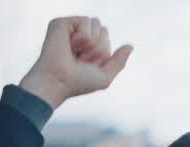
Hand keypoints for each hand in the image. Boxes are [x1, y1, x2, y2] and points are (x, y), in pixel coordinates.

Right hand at [18, 17, 132, 109]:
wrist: (59, 81)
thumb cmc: (78, 82)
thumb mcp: (105, 76)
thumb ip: (118, 61)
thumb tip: (130, 46)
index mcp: (87, 47)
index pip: (106, 37)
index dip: (104, 53)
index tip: (90, 64)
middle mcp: (78, 37)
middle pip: (103, 29)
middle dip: (100, 47)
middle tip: (84, 59)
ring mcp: (69, 29)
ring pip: (96, 23)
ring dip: (93, 43)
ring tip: (78, 53)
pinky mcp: (60, 23)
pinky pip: (85, 21)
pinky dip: (84, 37)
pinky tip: (72, 46)